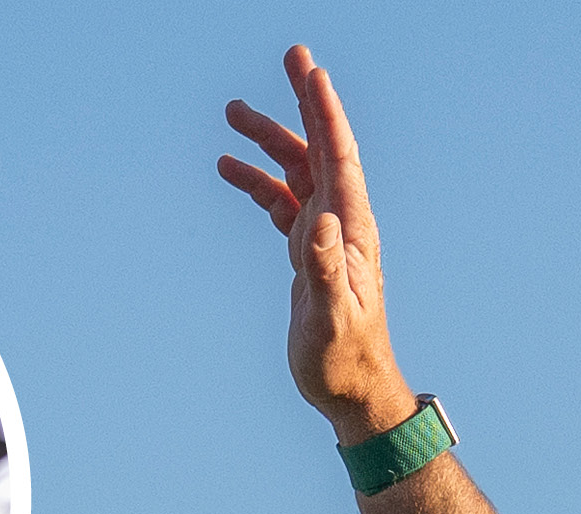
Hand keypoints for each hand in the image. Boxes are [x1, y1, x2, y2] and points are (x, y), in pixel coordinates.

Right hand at [220, 45, 419, 440]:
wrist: (353, 391)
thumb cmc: (344, 359)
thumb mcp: (330, 318)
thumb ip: (323, 270)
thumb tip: (321, 222)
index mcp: (350, 230)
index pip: (338, 159)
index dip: (326, 114)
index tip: (312, 72)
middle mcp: (341, 225)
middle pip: (320, 150)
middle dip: (305, 103)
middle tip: (292, 55)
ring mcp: (324, 237)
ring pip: (296, 172)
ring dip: (268, 141)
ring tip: (232, 112)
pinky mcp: (307, 254)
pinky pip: (280, 205)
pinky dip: (257, 182)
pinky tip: (228, 169)